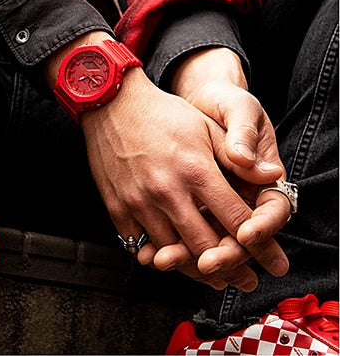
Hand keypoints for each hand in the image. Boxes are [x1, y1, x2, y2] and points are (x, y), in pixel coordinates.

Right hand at [80, 67, 287, 290]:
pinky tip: (171, 255)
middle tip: (244, 279)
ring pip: (172, 254)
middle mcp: (168, 192)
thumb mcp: (205, 126)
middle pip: (206, 247)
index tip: (269, 258)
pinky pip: (140, 246)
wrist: (113, 105)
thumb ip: (236, 157)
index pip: (235, 220)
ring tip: (212, 274)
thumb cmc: (162, 114)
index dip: (258, 244)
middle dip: (231, 268)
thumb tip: (272, 177)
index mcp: (195, 170)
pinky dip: (157, 255)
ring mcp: (139, 202)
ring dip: (195, 267)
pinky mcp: (117, 208)